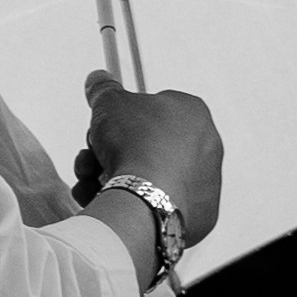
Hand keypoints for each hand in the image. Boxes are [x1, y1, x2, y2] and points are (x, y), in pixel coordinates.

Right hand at [71, 75, 224, 252]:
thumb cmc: (137, 146)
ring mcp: (204, 184)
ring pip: (149, 177)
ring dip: (114, 178)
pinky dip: (133, 204)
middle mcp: (206, 147)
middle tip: (92, 158)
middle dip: (113, 152)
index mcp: (194, 114)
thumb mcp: (110, 103)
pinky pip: (157, 205)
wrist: (147, 200)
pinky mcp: (197, 216)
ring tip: (90, 183)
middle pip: (147, 145)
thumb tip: (98, 80)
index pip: (152, 110)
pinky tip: (108, 202)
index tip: (102, 129)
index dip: (120, 120)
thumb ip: (104, 90)